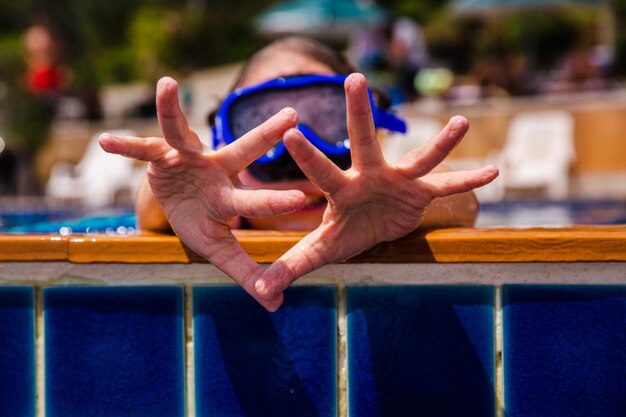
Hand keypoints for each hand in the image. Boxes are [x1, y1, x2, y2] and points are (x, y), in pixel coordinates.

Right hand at [99, 77, 305, 310]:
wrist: (176, 202)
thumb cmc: (202, 223)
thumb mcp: (219, 250)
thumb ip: (246, 273)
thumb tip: (277, 305)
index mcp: (229, 198)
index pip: (254, 202)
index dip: (274, 202)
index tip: (303, 199)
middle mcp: (215, 171)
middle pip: (242, 151)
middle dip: (266, 134)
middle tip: (294, 115)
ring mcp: (187, 159)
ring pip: (180, 132)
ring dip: (171, 111)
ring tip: (165, 83)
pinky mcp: (159, 156)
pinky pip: (140, 147)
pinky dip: (124, 146)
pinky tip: (104, 142)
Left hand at [255, 73, 498, 300]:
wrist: (375, 229)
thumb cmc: (344, 233)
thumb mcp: (320, 250)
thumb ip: (292, 265)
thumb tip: (260, 293)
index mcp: (340, 190)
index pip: (320, 171)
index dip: (307, 155)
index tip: (290, 132)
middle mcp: (369, 176)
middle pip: (364, 141)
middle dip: (359, 113)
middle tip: (353, 78)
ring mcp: (397, 180)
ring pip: (418, 157)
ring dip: (440, 142)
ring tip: (462, 122)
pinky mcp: (420, 191)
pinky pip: (447, 185)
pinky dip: (468, 181)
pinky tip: (493, 172)